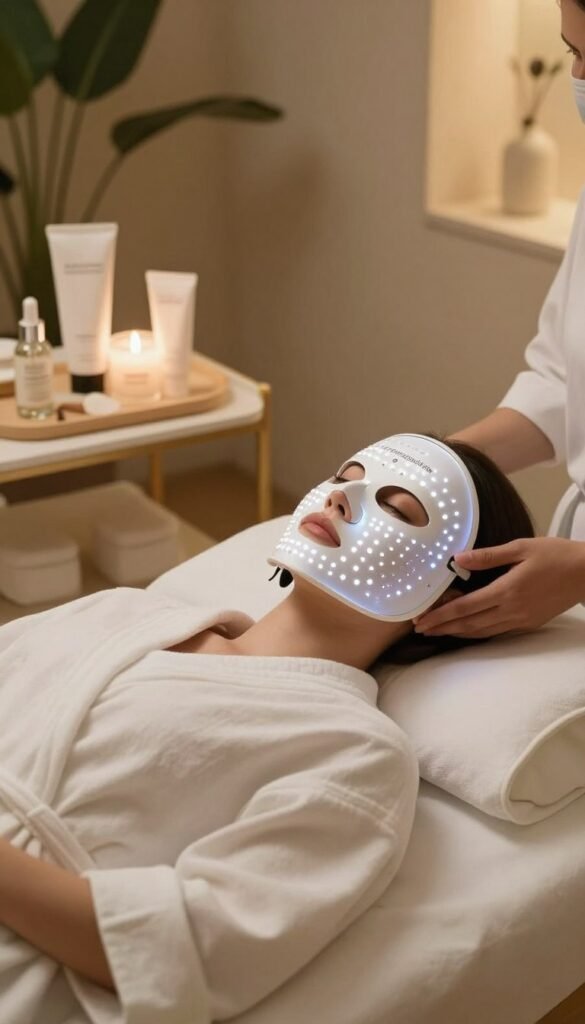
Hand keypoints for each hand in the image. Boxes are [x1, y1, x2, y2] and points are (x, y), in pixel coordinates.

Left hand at [413, 537, 584, 638]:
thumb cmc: (556, 555)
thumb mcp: (521, 547)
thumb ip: (488, 555)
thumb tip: (458, 558)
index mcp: (507, 590)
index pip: (466, 607)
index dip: (441, 615)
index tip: (422, 619)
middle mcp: (512, 610)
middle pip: (470, 624)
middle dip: (443, 628)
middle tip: (421, 629)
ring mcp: (521, 620)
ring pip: (482, 632)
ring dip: (457, 632)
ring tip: (438, 631)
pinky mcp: (529, 623)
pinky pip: (496, 631)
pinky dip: (477, 632)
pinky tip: (467, 629)